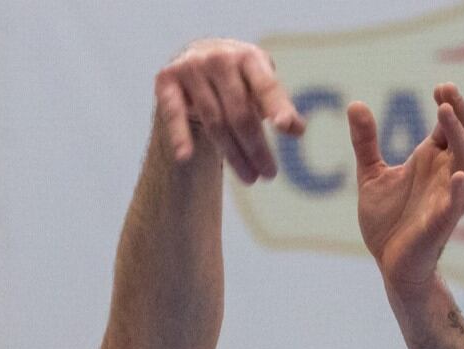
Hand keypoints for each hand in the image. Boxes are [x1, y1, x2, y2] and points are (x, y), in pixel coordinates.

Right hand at [153, 39, 304, 184]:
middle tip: (269, 175)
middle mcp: (218, 58)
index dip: (276, 105)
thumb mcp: (261, 86)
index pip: (265, 86)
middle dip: (256, 147)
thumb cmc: (238, 79)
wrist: (196, 56)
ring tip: (250, 178)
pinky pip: (173, 114)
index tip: (284, 126)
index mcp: (248, 57)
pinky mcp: (166, 80)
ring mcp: (191, 68)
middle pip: (239, 112)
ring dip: (232, 154)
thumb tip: (297, 130)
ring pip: (214, 122)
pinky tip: (185, 157)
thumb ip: (278, 106)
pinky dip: (179, 136)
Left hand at [347, 84, 463, 293]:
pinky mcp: (441, 223)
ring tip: (444, 114)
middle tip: (445, 91)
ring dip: (458, 137)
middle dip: (459, 112)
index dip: (449, 104)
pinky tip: (455, 175)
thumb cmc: (388, 222)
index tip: (440, 86)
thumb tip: (355, 104)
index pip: (450, 125)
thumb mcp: (371, 175)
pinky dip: (458, 190)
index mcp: (431, 161)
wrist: (390, 265)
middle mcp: (444, 175)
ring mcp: (446, 198)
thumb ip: (366, 142)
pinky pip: (456, 205)